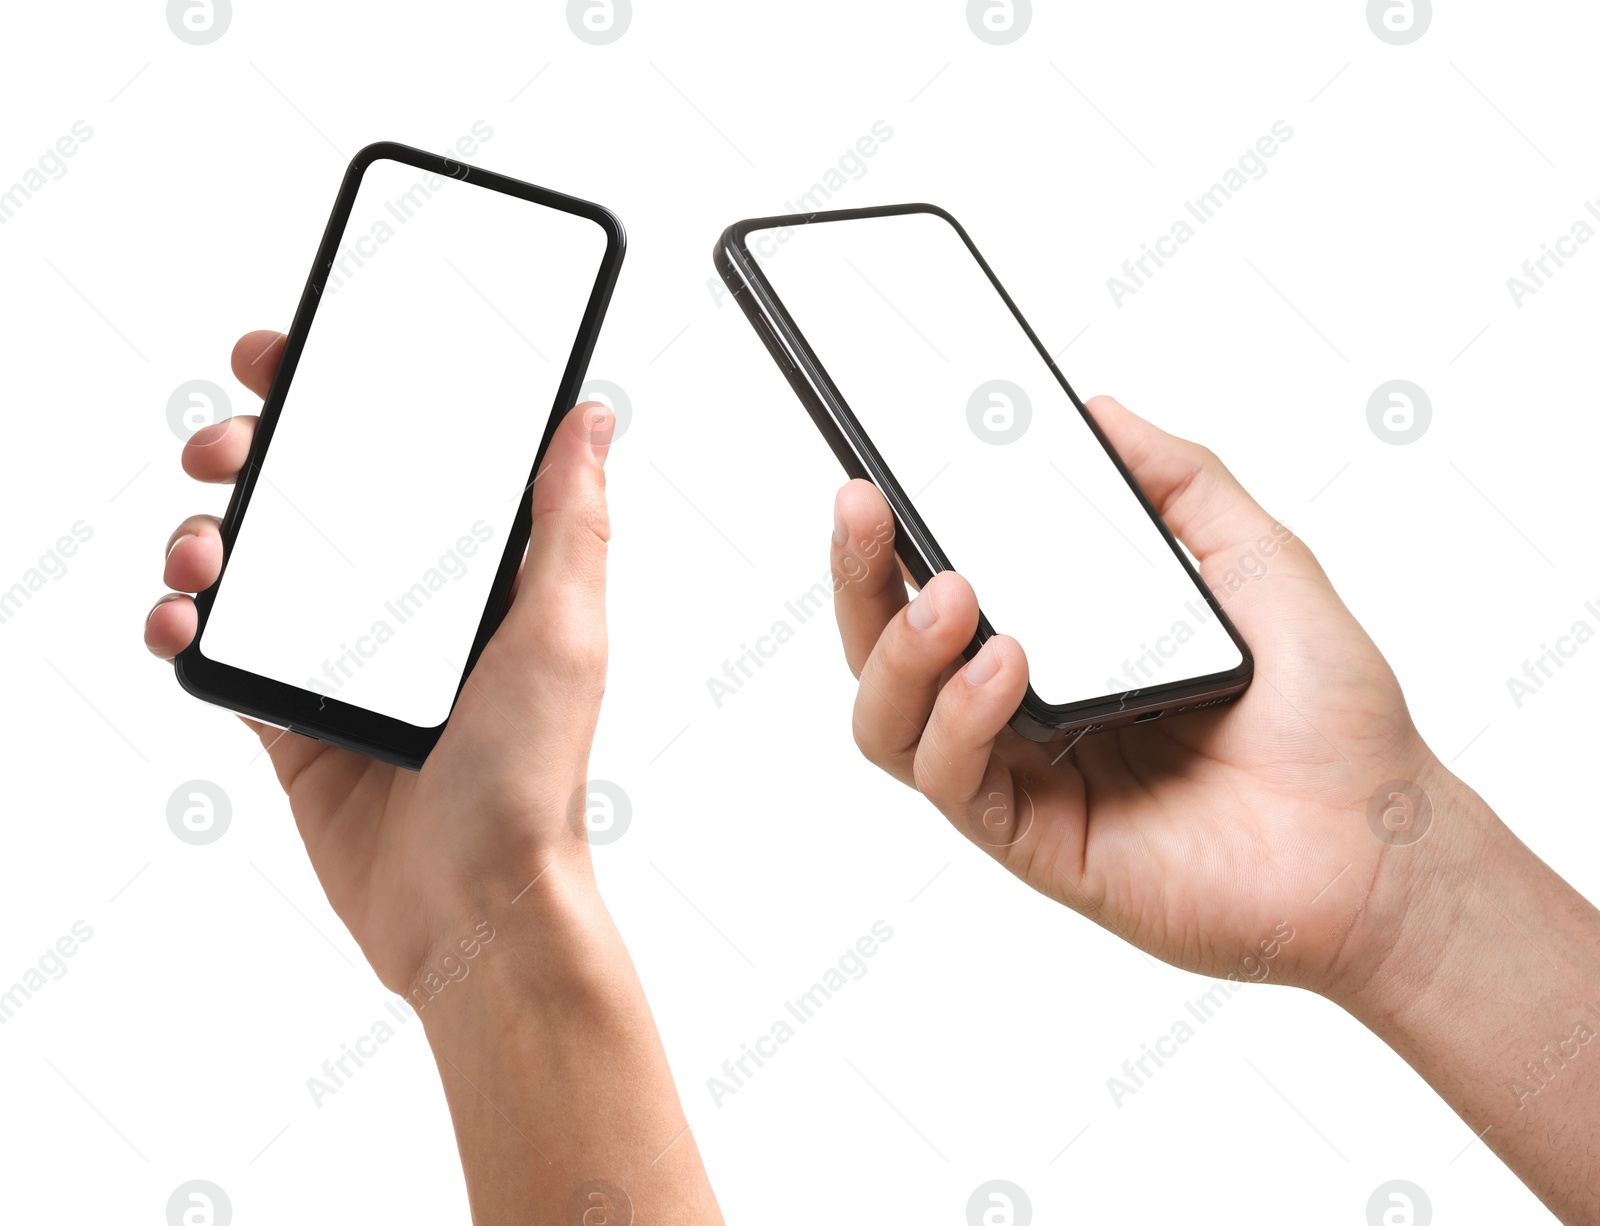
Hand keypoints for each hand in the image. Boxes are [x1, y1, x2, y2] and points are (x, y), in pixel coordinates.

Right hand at [149, 333, 723, 1222]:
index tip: (293, 352)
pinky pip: (219, 651)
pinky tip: (177, 616)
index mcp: (474, 573)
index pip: (403, 456)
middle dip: (254, 447)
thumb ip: (571, 522)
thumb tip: (590, 417)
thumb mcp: (568, 631)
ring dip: (206, 532)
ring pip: (251, 560)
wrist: (473, 908)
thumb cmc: (535, 778)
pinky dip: (183, 622)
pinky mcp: (291, 717)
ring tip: (202, 546)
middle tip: (224, 440)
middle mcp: (405, 604)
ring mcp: (342, 657)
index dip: (345, 395)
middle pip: (310, 494)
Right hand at [831, 394, 1489, 1001]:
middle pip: (887, 651)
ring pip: (891, 722)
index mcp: (1062, 645)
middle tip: (863, 509)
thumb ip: (1183, 484)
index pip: (940, 589)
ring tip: (950, 594)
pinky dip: (960, 717)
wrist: (1386, 847)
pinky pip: (954, 781)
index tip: (876, 474)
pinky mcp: (1036, 842)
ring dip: (898, 651)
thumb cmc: (1332, 721)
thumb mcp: (1262, 563)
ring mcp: (1025, 779)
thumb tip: (1102, 412)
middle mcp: (1024, 712)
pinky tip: (1006, 665)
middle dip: (859, 580)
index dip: (891, 539)